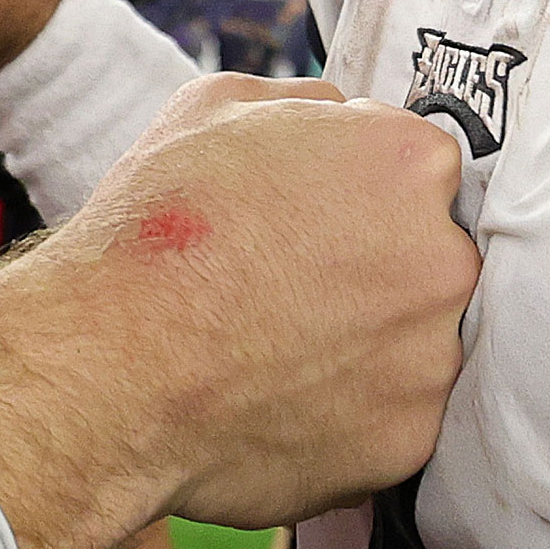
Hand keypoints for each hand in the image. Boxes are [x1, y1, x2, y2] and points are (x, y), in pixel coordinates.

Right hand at [0, 73, 473, 548]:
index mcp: (410, 164)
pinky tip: (277, 401)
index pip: (419, 171)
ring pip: (412, 346)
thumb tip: (340, 117)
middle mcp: (443, 259)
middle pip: (430, 259)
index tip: (310, 223)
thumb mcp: (216, 108)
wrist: (106, 367)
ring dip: (360, 348)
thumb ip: (308, 105)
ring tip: (273, 351)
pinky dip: (344, 417)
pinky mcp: (406, 442)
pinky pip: (388, 421)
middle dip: (372, 272)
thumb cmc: (153, 233)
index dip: (357, 195)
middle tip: (287, 291)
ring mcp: (430, 359)